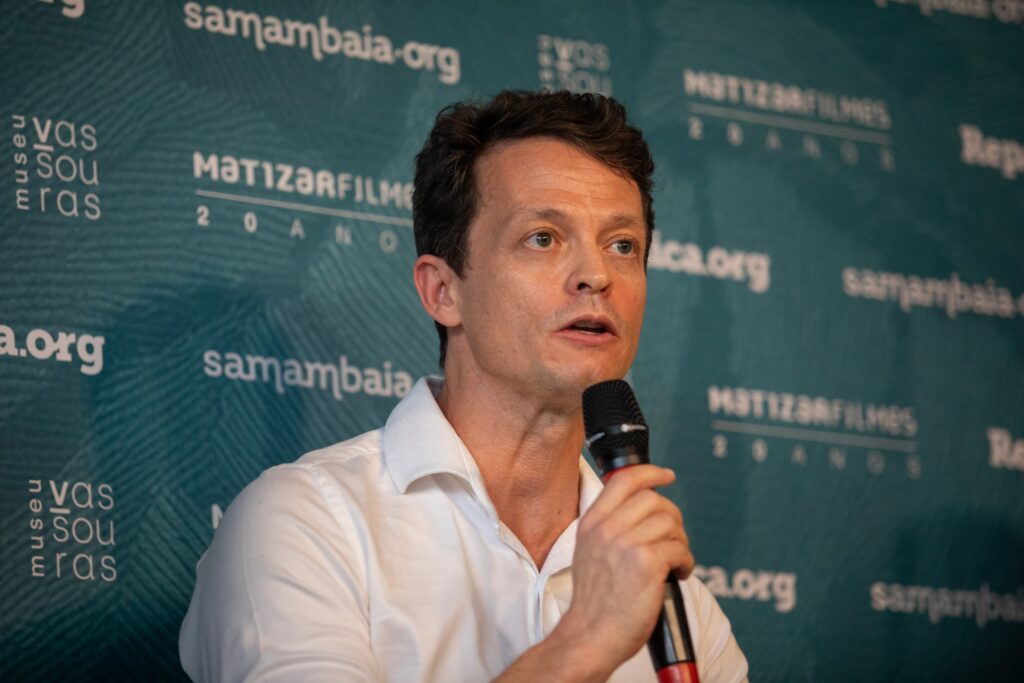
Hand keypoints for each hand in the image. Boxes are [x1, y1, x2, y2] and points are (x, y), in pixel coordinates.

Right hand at [554, 464, 693, 675]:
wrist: (591, 635)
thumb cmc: (595, 602)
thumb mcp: (588, 552)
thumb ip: (609, 527)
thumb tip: (642, 509)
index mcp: (591, 523)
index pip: (623, 480)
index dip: (650, 472)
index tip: (666, 475)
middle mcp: (607, 529)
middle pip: (653, 499)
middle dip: (672, 516)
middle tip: (673, 537)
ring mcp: (626, 544)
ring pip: (670, 523)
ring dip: (680, 541)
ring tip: (675, 561)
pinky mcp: (646, 563)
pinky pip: (679, 548)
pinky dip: (686, 562)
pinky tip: (679, 574)